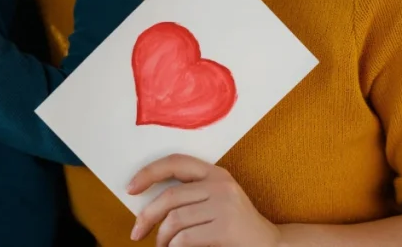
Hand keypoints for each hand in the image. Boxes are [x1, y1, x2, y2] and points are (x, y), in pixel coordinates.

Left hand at [128, 154, 280, 246]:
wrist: (271, 246)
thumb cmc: (235, 226)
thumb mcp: (216, 201)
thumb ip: (190, 196)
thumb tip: (147, 205)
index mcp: (215, 173)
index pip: (175, 162)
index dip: (148, 172)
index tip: (130, 188)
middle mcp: (220, 185)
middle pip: (170, 196)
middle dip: (147, 216)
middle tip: (136, 232)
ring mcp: (225, 206)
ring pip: (175, 219)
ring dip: (162, 237)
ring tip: (162, 245)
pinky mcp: (226, 228)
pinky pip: (185, 238)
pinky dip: (174, 246)